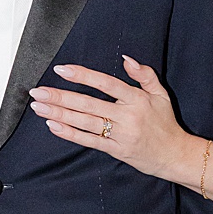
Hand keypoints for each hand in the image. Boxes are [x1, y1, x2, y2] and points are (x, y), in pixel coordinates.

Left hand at [29, 57, 195, 179]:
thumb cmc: (165, 123)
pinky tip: (53, 125)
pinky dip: (70, 133)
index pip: (106, 83)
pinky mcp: (115, 150)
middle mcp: (127, 116)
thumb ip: (144, 75)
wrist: (174, 155)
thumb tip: (126, 58)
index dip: (83, 75)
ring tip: (39, 107)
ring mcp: (120, 134)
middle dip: (61, 97)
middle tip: (38, 91)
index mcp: (136, 99)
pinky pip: (89, 141)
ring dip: (60, 114)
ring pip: (85, 122)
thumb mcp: (160, 94)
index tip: (62, 70)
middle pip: (88, 104)